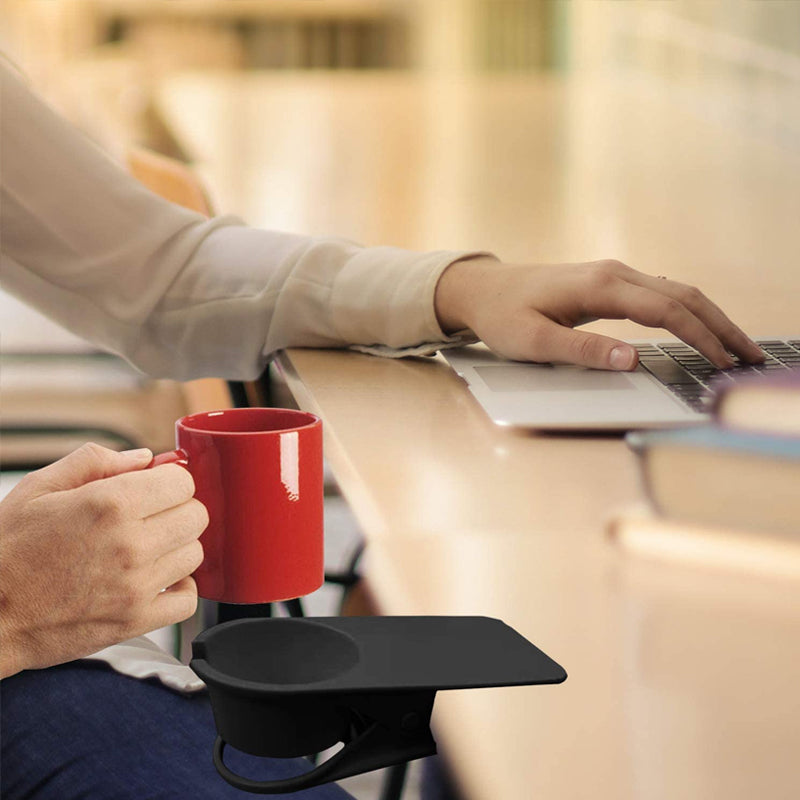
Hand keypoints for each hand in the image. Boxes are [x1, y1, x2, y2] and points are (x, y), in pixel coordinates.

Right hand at [0, 444, 207, 678]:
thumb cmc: (7, 550)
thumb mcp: (40, 488)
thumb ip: (96, 462)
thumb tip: (143, 458)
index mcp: (111, 504)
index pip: (183, 482)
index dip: (171, 481)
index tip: (156, 488)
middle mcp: (130, 543)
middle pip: (196, 516)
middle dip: (178, 510)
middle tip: (152, 517)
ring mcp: (136, 585)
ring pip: (195, 554)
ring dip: (177, 548)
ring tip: (147, 548)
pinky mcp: (135, 621)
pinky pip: (188, 601)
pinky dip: (179, 589)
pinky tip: (156, 580)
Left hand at [434, 258, 764, 369]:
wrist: (482, 290)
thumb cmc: (503, 316)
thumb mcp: (533, 341)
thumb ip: (582, 351)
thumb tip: (632, 359)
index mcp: (600, 287)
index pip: (666, 311)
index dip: (700, 337)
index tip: (724, 363)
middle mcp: (614, 274)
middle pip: (683, 295)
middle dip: (721, 326)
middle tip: (750, 357)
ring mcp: (613, 275)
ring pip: (677, 291)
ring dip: (710, 316)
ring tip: (737, 346)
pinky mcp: (609, 283)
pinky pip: (661, 293)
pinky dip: (688, 311)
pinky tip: (700, 328)